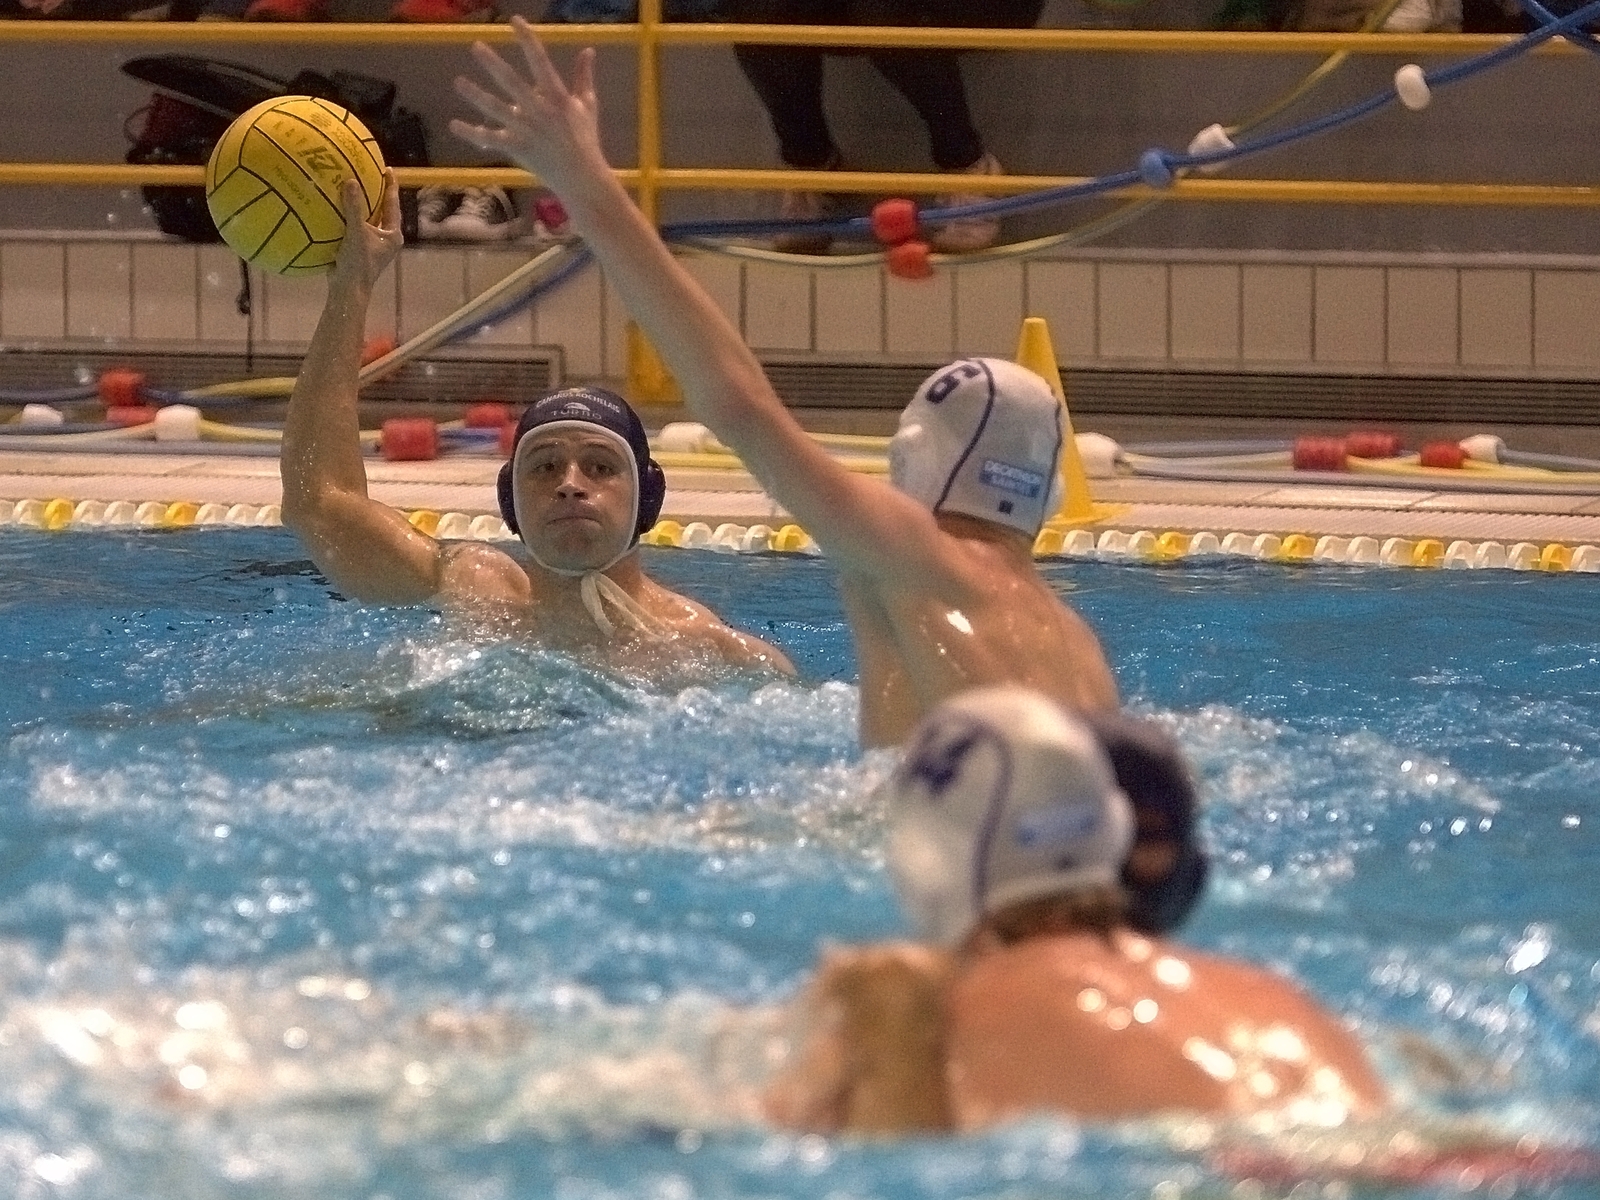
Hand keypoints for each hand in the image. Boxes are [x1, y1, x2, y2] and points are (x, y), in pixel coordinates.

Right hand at [332, 168, 401, 290]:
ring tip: (352, 185)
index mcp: (392, 234)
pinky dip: (348, 215)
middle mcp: (386, 238)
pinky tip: (335, 205)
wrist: (347, 289)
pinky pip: (355, 226)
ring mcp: (373, 244)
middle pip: (383, 209)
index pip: (393, 204)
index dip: (391, 185)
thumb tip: (351, 181)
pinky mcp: (360, 248)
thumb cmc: (358, 263)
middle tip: (370, 173)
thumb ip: (355, 207)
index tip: (388, 169)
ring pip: (369, 218)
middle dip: (376, 192)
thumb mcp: (356, 232)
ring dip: (361, 204)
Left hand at [450, 16, 607, 197]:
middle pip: (512, 82)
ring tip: (458, 82)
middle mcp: (540, 110)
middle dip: (493, 64)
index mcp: (557, 96)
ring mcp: (527, 130)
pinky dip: (472, 134)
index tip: (515, 21)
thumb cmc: (586, 140)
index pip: (540, 61)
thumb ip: (584, 76)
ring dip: (476, 95)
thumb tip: (588, 50)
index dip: (527, 39)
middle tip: (476, 47)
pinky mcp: (518, 148)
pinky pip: (492, 139)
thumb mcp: (588, 105)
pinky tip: (454, 125)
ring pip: (497, 109)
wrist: (582, 177)